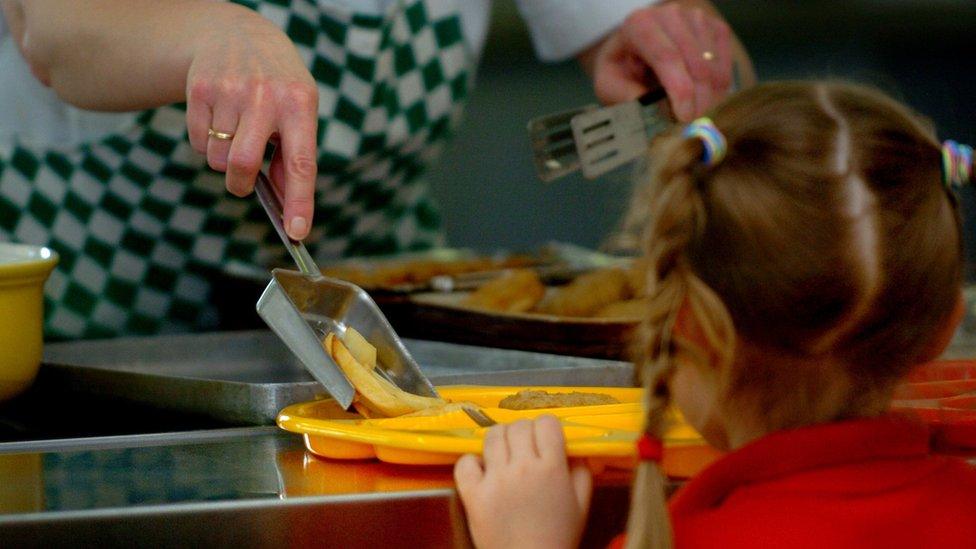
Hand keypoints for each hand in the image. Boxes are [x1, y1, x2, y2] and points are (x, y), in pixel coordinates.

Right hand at [185, 14, 317, 239]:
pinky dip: (205, 143)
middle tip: (244, 183)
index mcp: (300, 104)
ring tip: (235, 133)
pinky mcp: (199, 88)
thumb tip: (288, 209)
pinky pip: (197, 142)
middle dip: (240, 185)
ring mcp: (230, 90)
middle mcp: (266, 96)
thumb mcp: (299, 113)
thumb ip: (294, 158)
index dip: (300, 201)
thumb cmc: (278, 88)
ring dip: (223, 161)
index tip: (297, 232)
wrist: (237, 35)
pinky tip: (218, 119)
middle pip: (243, 165)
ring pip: (217, 158)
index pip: (301, 164)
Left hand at [454, 416, 592, 548]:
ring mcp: (495, 480)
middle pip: (519, 426)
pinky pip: (465, 463)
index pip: (546, 423)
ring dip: (499, 439)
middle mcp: (523, 469)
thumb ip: (582, 472)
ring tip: (503, 454)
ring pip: (493, 436)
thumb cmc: (558, 536)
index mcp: (552, 469)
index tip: (546, 438)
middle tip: (525, 447)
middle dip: (524, 431)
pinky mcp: (473, 494)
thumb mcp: (581, 504)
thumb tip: (577, 448)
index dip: (547, 427)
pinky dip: (472, 462)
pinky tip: (482, 471)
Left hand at [585, 1, 733, 121]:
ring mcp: (696, 19)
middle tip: (691, 127)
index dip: (681, 90)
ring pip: (714, 67)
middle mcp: (670, 15)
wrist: (634, 51)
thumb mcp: (609, 85)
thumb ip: (624, 96)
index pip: (667, 56)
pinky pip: (727, 64)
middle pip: (696, 64)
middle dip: (698, 102)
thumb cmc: (621, 70)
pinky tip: (704, 99)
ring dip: (709, 98)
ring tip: (694, 114)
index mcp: (639, 25)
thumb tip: (653, 110)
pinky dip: (719, 88)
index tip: (685, 118)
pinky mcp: (715, 28)